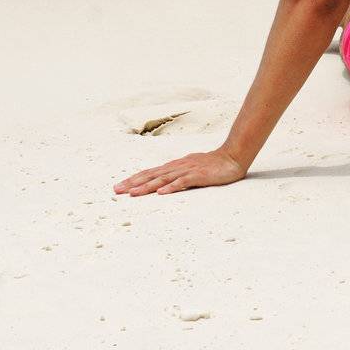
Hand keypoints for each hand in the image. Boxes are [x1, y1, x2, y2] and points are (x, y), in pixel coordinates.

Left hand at [114, 147, 246, 196]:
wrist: (233, 156)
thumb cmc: (212, 164)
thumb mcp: (191, 168)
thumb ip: (177, 175)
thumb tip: (162, 184)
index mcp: (175, 166)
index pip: (150, 172)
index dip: (134, 179)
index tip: (119, 187)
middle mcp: (178, 166)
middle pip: (152, 174)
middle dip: (133, 183)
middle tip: (117, 190)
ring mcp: (188, 170)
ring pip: (163, 178)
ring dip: (147, 186)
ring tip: (133, 193)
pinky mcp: (199, 175)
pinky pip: (183, 182)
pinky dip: (171, 187)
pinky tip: (162, 193)